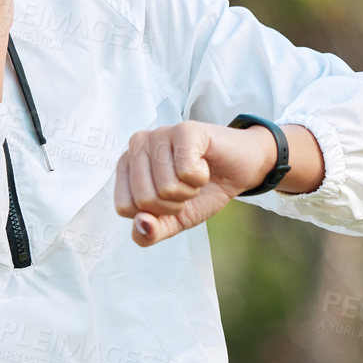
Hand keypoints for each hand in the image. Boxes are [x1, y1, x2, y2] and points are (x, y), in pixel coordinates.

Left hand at [114, 121, 276, 246]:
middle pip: (144, 199)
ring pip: (166, 187)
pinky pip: (186, 171)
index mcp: (126, 166)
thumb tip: (141, 225)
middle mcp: (137, 145)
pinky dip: (201, 177)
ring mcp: (159, 134)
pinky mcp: (184, 129)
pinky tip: (204, 164)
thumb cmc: (202, 190)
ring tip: (195, 175)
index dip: (154, 214)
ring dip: (189, 190)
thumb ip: (151, 233)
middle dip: (174, 204)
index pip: (124, 207)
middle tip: (186, 187)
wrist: (238, 170)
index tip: (170, 199)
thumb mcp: (173, 221)